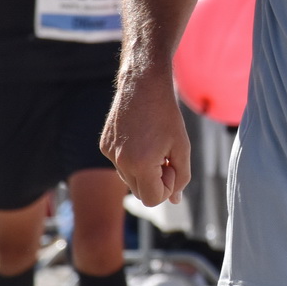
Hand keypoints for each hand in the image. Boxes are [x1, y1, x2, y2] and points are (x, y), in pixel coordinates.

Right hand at [100, 68, 190, 206]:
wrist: (143, 84)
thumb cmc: (167, 115)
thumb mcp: (182, 147)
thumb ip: (181, 177)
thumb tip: (174, 200)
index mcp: (140, 164)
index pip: (152, 199)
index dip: (166, 188)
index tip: (171, 165)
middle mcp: (120, 161)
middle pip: (140, 193)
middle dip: (155, 182)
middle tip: (164, 157)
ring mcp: (109, 153)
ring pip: (129, 179)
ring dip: (143, 171)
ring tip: (153, 146)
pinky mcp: (104, 145)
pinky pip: (120, 164)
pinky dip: (131, 159)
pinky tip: (140, 138)